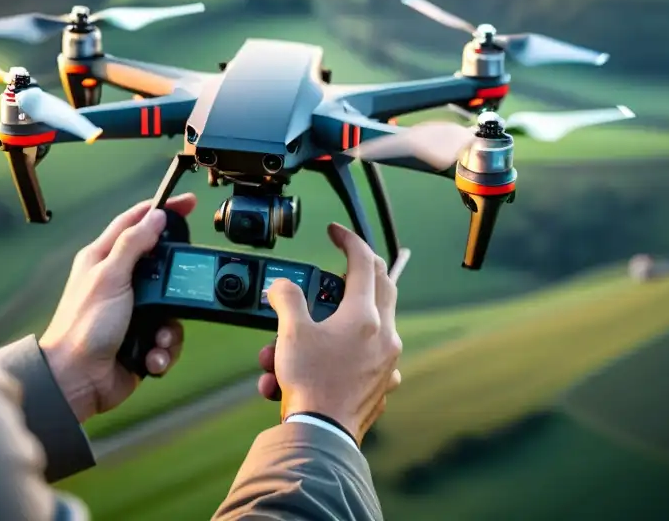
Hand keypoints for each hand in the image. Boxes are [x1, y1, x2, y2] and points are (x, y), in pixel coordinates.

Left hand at [39, 193, 197, 422]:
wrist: (77, 381)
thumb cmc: (83, 327)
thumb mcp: (109, 277)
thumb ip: (133, 243)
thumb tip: (156, 216)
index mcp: (103, 259)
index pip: (136, 222)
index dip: (162, 210)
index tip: (189, 203)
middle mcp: (119, 282)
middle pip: (162, 267)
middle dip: (175, 285)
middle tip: (180, 293)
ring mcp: (132, 312)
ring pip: (172, 306)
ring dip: (170, 328)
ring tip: (157, 338)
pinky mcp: (142, 338)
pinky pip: (168, 338)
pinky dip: (164, 349)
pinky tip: (151, 356)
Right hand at [257, 223, 402, 444]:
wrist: (322, 436)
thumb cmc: (310, 383)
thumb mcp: (291, 332)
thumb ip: (287, 299)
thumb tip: (282, 287)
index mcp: (365, 316)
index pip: (364, 262)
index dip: (348, 240)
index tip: (335, 232)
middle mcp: (384, 336)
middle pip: (377, 289)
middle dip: (349, 278)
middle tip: (333, 271)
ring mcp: (386, 362)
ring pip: (360, 329)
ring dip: (325, 331)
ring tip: (287, 352)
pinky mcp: (380, 385)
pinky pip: (360, 359)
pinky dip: (336, 357)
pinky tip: (312, 370)